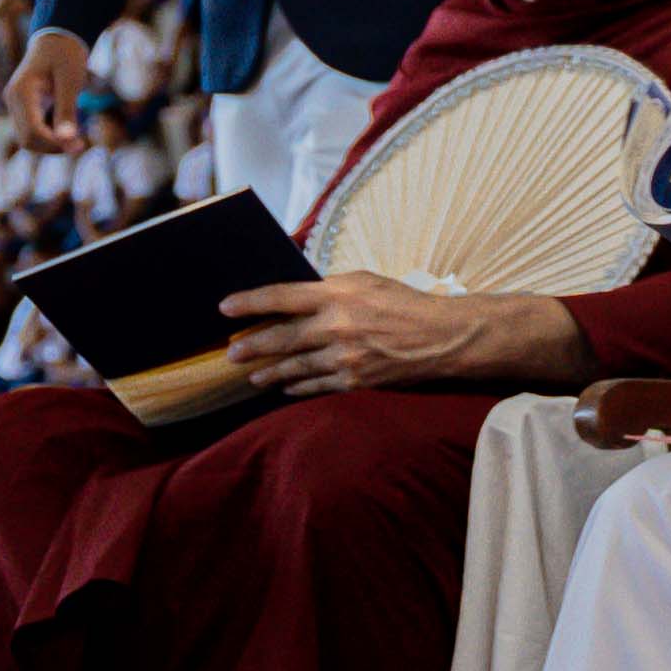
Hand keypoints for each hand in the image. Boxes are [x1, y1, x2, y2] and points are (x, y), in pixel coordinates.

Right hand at [4, 30, 89, 154]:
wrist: (58, 39)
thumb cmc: (67, 57)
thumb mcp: (71, 82)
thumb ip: (67, 111)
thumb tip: (67, 140)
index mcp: (21, 92)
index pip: (32, 132)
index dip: (54, 144)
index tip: (80, 145)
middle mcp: (12, 100)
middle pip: (27, 140)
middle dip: (53, 147)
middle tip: (81, 144)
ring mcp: (15, 104)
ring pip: (27, 138)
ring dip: (51, 144)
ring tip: (77, 139)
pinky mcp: (22, 107)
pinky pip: (32, 130)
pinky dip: (49, 136)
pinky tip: (68, 130)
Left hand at [219, 272, 564, 394]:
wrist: (445, 337)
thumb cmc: (408, 303)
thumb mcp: (369, 282)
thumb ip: (332, 288)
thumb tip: (300, 298)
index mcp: (339, 293)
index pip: (282, 296)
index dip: (249, 302)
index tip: (225, 308)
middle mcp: (337, 324)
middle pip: (281, 337)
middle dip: (251, 345)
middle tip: (230, 353)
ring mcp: (345, 356)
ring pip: (295, 366)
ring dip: (269, 372)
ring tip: (251, 376)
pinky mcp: (356, 380)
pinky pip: (317, 386)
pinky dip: (298, 388)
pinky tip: (284, 389)